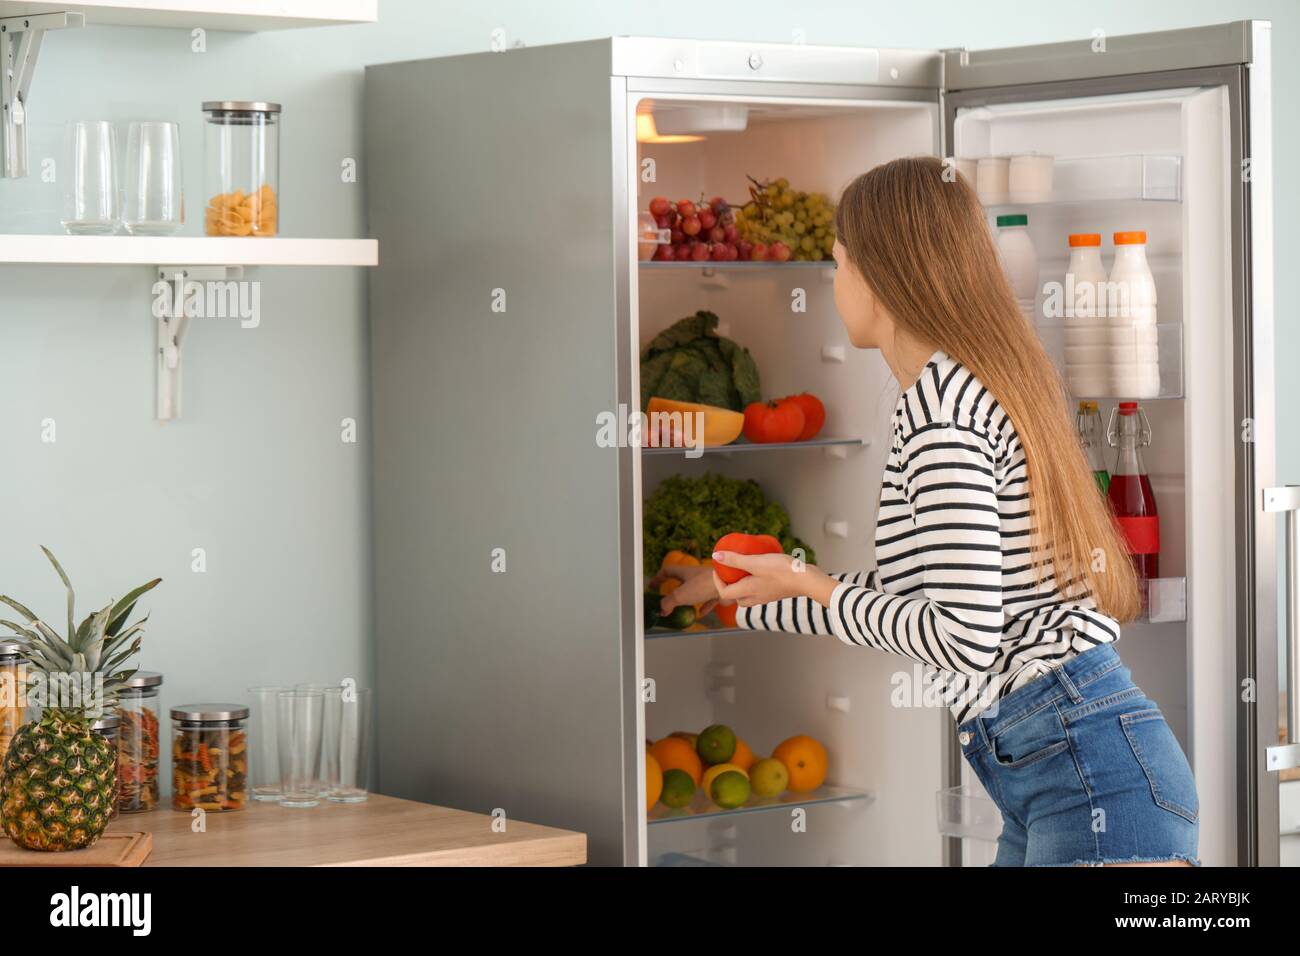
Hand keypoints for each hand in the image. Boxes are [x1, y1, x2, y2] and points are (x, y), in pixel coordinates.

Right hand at [648, 562, 718, 616]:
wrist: (728, 584)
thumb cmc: (703, 585)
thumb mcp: (680, 595)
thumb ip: (668, 603)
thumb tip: (662, 610)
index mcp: (684, 572)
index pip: (667, 571)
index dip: (658, 578)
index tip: (652, 585)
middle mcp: (696, 576)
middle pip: (682, 580)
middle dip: (674, 588)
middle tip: (668, 597)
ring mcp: (707, 583)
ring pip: (695, 589)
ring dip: (688, 597)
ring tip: (683, 607)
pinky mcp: (717, 591)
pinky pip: (708, 599)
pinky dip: (703, 606)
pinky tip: (700, 613)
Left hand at [711, 550, 836, 607]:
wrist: (807, 580)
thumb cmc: (782, 571)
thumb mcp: (755, 562)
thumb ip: (735, 560)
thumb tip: (715, 556)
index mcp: (747, 592)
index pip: (724, 593)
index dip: (718, 581)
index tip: (719, 567)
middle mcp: (755, 598)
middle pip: (735, 596)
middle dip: (729, 583)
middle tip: (731, 569)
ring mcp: (766, 597)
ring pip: (748, 594)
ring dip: (742, 583)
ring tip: (745, 568)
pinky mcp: (775, 593)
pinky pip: (759, 590)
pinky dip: (755, 582)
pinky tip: (762, 568)